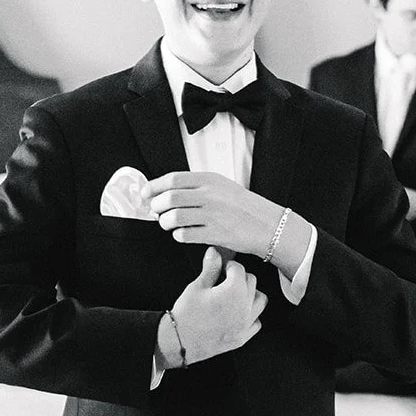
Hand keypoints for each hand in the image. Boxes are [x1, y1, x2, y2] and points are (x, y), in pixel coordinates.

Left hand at [148, 172, 278, 259]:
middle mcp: (210, 195)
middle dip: (157, 207)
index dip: (154, 187)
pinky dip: (178, 235)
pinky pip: (185, 235)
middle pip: (169, 198)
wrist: (268, 225)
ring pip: (174, 217)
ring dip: (165, 223)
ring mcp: (213, 215)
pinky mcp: (215, 234)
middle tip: (157, 212)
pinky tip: (182, 234)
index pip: (173, 179)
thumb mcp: (223, 187)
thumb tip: (166, 192)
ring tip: (169, 224)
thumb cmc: (245, 207)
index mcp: (210, 180)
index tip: (146, 194)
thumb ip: (197, 187)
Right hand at [161, 247, 266, 364]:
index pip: (239, 269)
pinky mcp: (243, 337)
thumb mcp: (197, 286)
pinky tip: (238, 312)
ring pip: (260, 300)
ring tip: (234, 294)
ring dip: (250, 294)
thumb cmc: (186, 314)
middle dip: (239, 277)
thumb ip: (211, 268)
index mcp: (235, 291)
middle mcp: (245, 307)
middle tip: (224, 280)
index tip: (221, 268)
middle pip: (252, 282)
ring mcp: (246, 323)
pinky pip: (256, 321)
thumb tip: (214, 252)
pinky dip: (251, 315)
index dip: (228, 265)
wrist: (180, 341)